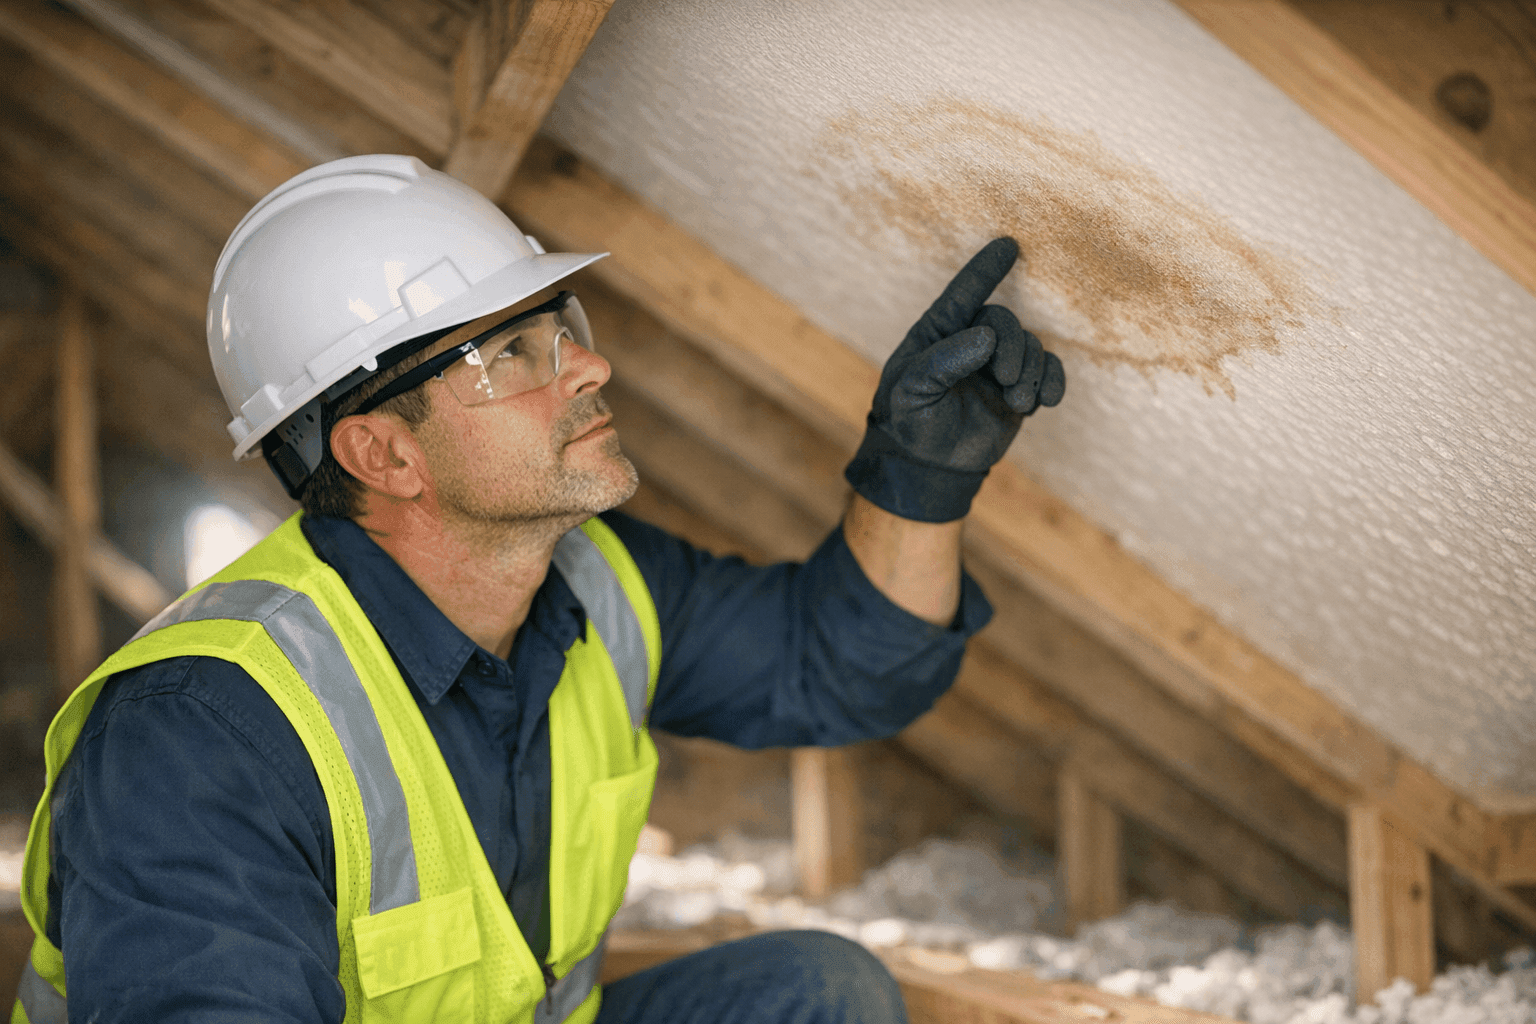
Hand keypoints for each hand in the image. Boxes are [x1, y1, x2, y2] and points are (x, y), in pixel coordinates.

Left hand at [844, 238, 1064, 521]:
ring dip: (1030, 372)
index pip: (962, 295)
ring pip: (1031, 347)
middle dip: (1013, 347)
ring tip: (1017, 402)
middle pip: (1005, 323)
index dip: (984, 270)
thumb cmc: (910, 422)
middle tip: (1005, 379)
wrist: (930, 467)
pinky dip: (1052, 382)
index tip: (1008, 245)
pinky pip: (1047, 372)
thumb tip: (985, 336)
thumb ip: (943, 360)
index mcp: (938, 334)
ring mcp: (996, 367)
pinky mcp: (1018, 390)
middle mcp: (970, 344)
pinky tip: (1045, 403)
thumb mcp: (912, 390)